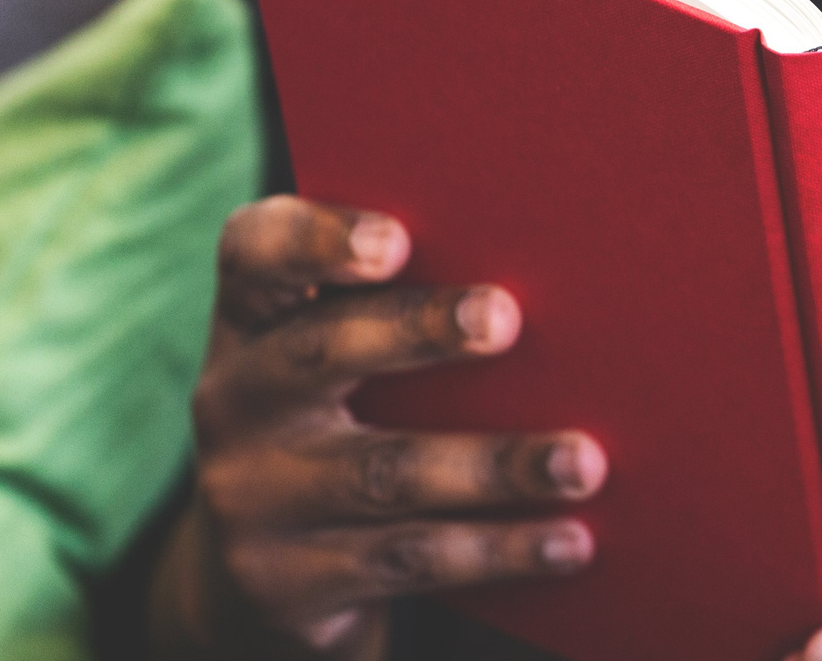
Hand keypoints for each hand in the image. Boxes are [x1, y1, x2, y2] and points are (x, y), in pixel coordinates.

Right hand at [148, 195, 607, 660]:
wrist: (270, 565)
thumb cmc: (348, 408)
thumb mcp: (344, 350)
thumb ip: (409, 297)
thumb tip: (563, 261)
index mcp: (253, 319)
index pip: (254, 253)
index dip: (316, 240)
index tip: (395, 240)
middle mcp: (238, 399)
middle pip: (324, 350)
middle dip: (417, 330)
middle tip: (504, 318)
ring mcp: (256, 496)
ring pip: (384, 473)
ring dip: (495, 466)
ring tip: (582, 462)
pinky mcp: (290, 581)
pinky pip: (410, 560)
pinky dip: (500, 548)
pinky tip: (571, 539)